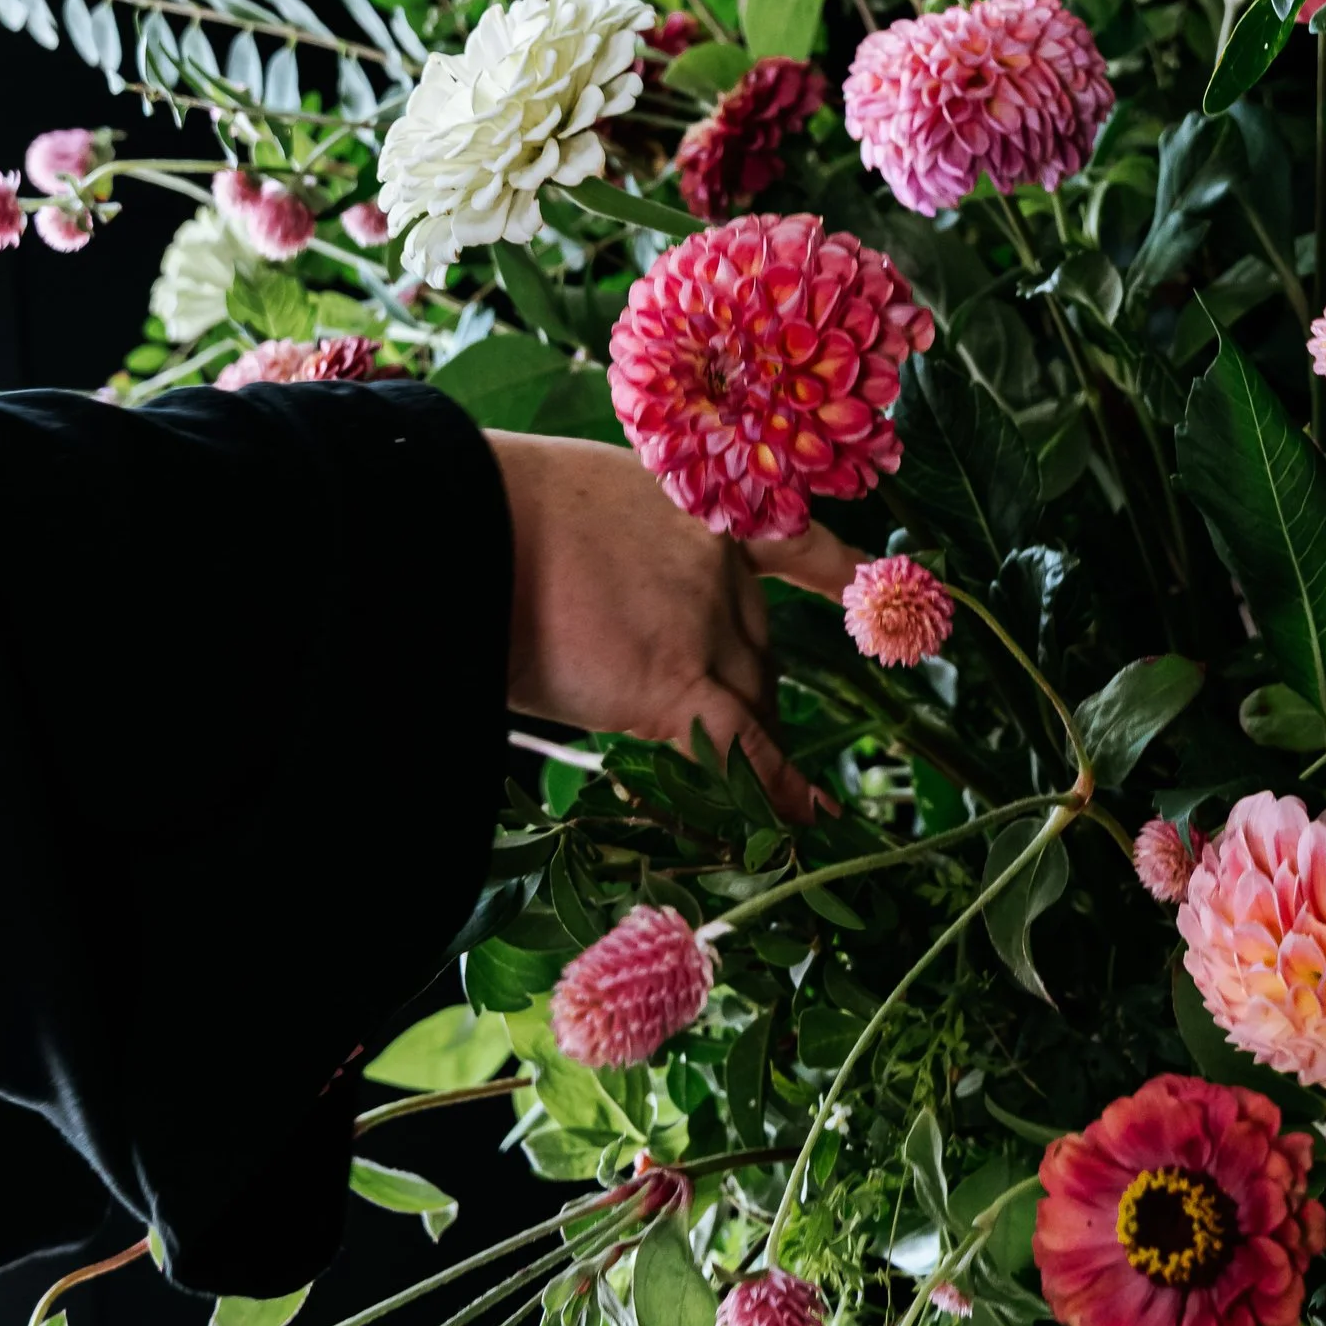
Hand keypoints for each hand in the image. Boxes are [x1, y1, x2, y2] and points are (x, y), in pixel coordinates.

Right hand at [487, 432, 860, 826]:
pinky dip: (774, 792)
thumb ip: (622, 552)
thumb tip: (610, 602)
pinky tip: (804, 821)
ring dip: (744, 752)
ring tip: (743, 800)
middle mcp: (721, 562)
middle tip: (711, 741)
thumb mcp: (579, 504)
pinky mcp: (673, 681)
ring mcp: (704, 620)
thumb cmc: (486, 512)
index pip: (793, 545)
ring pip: (750, 704)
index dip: (838, 577)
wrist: (456, 524)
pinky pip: (740, 749)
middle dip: (741, 697)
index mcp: (700, 504)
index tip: (868, 590)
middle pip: (760, 651)